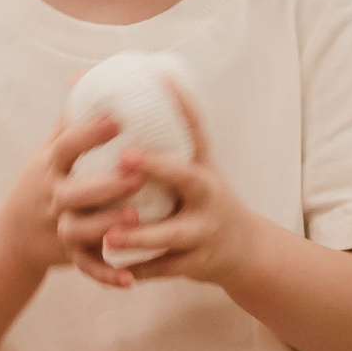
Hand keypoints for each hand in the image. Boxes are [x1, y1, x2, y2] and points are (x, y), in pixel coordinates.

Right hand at [1, 109, 124, 284]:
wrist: (14, 236)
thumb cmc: (44, 181)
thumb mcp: (50, 151)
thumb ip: (70, 120)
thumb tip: (84, 76)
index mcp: (51, 165)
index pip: (67, 146)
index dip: (89, 132)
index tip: (117, 117)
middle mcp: (53, 196)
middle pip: (74, 191)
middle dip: (103, 185)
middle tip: (136, 175)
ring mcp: (60, 226)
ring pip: (81, 230)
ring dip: (107, 227)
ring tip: (136, 219)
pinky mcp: (70, 254)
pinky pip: (88, 266)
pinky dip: (107, 275)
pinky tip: (130, 280)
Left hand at [99, 87, 263, 289]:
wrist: (243, 250)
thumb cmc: (205, 200)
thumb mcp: (198, 168)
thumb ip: (169, 140)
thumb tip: (142, 84)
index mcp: (205, 169)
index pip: (197, 130)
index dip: (182, 104)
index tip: (159, 80)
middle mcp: (210, 196)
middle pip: (188, 180)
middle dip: (158, 169)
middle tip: (125, 159)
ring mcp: (206, 231)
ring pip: (171, 235)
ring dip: (139, 235)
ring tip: (108, 235)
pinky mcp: (197, 262)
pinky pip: (164, 267)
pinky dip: (138, 270)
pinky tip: (111, 268)